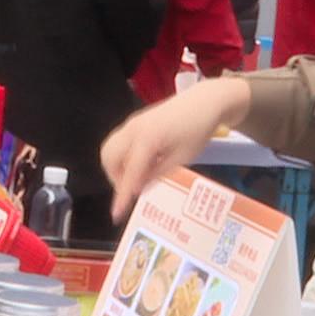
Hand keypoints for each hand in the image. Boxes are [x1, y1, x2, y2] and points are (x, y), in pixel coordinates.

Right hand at [102, 78, 251, 220]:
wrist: (205, 102)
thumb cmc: (198, 130)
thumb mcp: (182, 158)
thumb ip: (157, 173)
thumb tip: (139, 188)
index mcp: (147, 140)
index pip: (129, 173)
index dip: (122, 195)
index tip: (117, 214)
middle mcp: (133, 129)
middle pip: (109, 159)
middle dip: (116, 178)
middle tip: (132, 190)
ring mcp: (132, 123)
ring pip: (110, 149)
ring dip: (116, 166)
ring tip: (136, 177)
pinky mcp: (135, 121)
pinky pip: (118, 141)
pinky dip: (122, 156)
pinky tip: (141, 162)